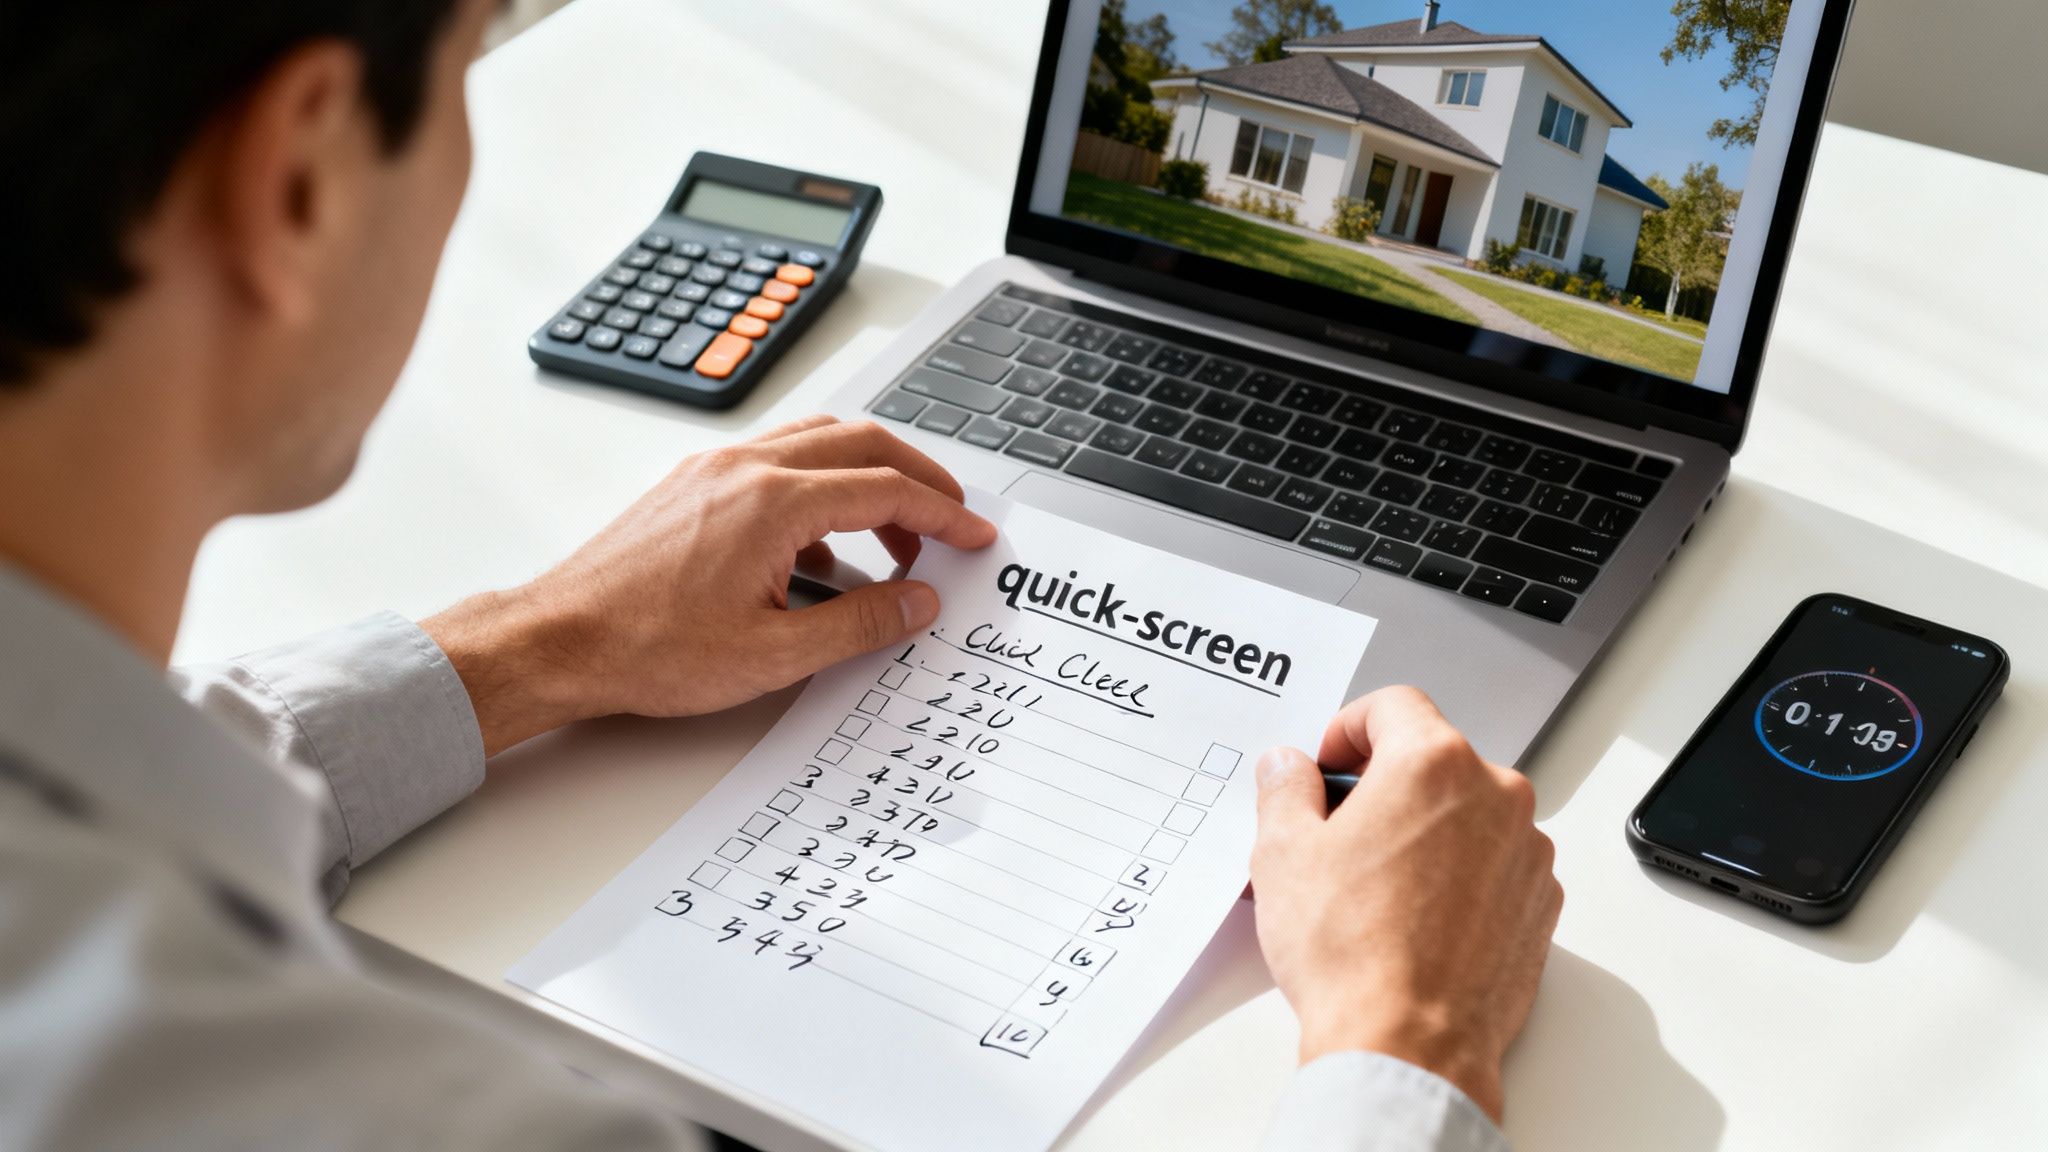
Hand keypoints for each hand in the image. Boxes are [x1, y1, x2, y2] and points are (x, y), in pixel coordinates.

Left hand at [422, 416, 996, 754]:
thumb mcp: (773, 654)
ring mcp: (715, 468)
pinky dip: (821, 487)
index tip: (975, 537)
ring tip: (895, 536)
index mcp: (774, 503)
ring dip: (869, 477)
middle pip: (862, 443)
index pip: (887, 489)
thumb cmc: (647, 648)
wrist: (558, 639)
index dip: (944, 514)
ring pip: (819, 442)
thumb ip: (859, 624)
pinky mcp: (693, 483)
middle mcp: (746, 467)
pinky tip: (820, 550)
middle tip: (951, 521)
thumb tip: (916, 602)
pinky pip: (778, 461)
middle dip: (919, 479)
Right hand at [1250, 686, 1561, 1123]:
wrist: (1407, 1045)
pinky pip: (1493, 865)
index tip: (1327, 764)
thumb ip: (1285, 789)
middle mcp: (1495, 795)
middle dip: (1383, 785)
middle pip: (1432, 759)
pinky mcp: (1539, 905)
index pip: (1393, 705)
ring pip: (1466, 814)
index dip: (1347, 728)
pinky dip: (1458, 876)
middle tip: (1336, 830)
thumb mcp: (1283, 854)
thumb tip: (1289, 769)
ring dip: (1424, 831)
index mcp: (1433, 763)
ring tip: (1373, 885)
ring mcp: (1526, 852)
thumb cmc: (1351, 952)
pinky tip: (1413, 918)